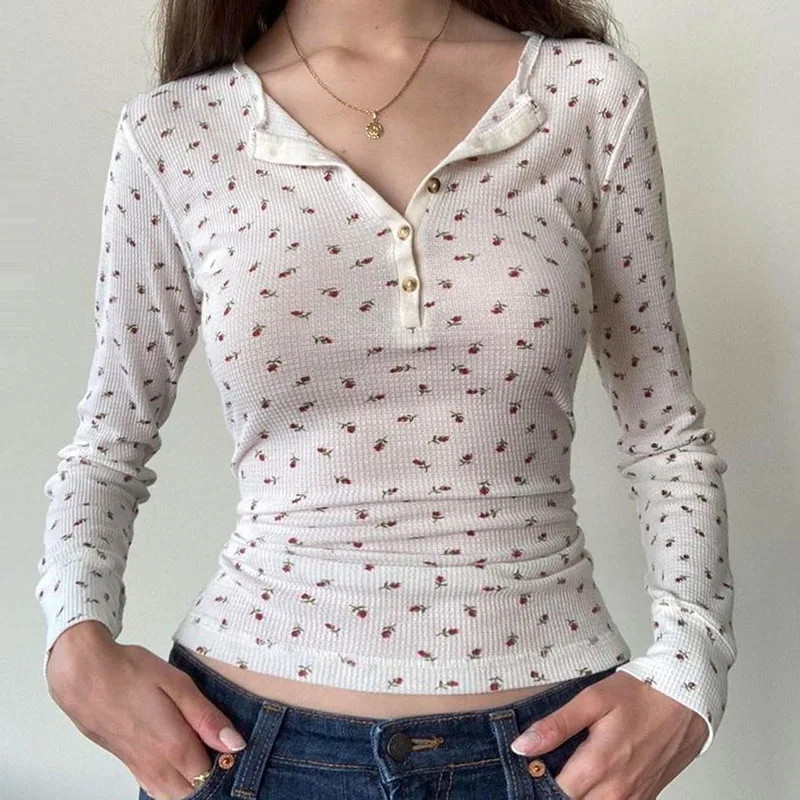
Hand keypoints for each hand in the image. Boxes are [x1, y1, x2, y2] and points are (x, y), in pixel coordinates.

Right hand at [46, 621, 247, 799]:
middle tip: (215, 743)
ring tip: (198, 747)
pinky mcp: (127, 764)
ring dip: (190, 780)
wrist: (83, 675)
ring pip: (173, 794)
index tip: (231, 740)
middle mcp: (156, 766)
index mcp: (173, 746)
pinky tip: (176, 756)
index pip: (211, 774)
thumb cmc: (131, 673)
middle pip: (193, 790)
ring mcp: (139, 768)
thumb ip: (206, 717)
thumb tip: (235, 744)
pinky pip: (154, 788)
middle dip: (209, 774)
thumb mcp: (177, 684)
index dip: (225, 760)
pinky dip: (170, 782)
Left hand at [509, 671, 707, 798]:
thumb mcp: (593, 699)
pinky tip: (592, 779)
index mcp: (599, 765)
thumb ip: (556, 725)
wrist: (688, 700)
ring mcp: (634, 798)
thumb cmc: (641, 694)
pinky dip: (599, 797)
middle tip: (548, 766)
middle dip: (555, 790)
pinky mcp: (646, 798)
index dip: (537, 779)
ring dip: (578, 794)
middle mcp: (617, 790)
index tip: (529, 764)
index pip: (554, 792)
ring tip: (570, 770)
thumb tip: (521, 746)